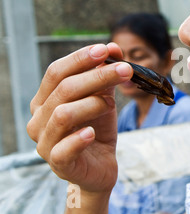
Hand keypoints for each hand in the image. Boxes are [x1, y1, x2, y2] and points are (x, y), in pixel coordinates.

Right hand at [27, 43, 131, 195]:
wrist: (100, 166)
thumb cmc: (97, 128)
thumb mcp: (102, 99)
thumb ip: (105, 76)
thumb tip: (113, 48)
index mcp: (45, 99)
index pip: (56, 72)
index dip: (80, 58)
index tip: (106, 49)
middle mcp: (39, 119)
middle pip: (64, 89)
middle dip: (98, 76)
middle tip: (126, 69)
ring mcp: (45, 142)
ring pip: (63, 115)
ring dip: (93, 103)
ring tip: (111, 103)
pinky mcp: (58, 163)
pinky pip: (64, 149)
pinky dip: (79, 138)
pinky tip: (93, 133)